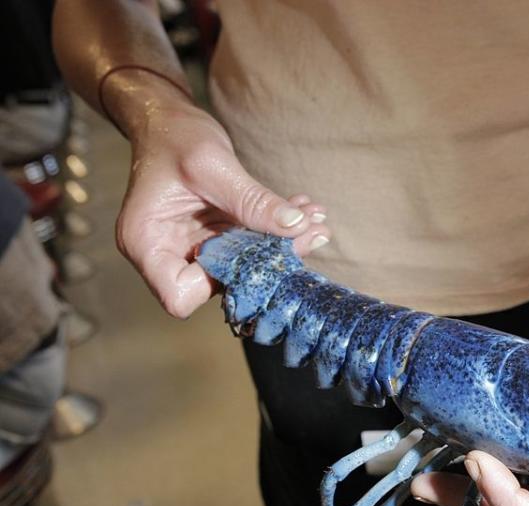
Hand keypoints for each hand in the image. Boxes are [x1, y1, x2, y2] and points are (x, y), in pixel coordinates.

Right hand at [115, 92, 328, 317]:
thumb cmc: (175, 136)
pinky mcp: (215, 239)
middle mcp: (167, 254)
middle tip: (311, 231)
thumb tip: (296, 226)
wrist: (169, 120)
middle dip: (268, 261)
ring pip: (244, 266)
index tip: (255, 253)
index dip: (219, 284)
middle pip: (220, 283)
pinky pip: (250, 246)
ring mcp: (192, 249)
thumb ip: (251, 200)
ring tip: (314, 219)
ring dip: (281, 245)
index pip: (179, 297)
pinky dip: (276, 231)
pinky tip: (304, 211)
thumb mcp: (212, 164)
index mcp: (146, 244)